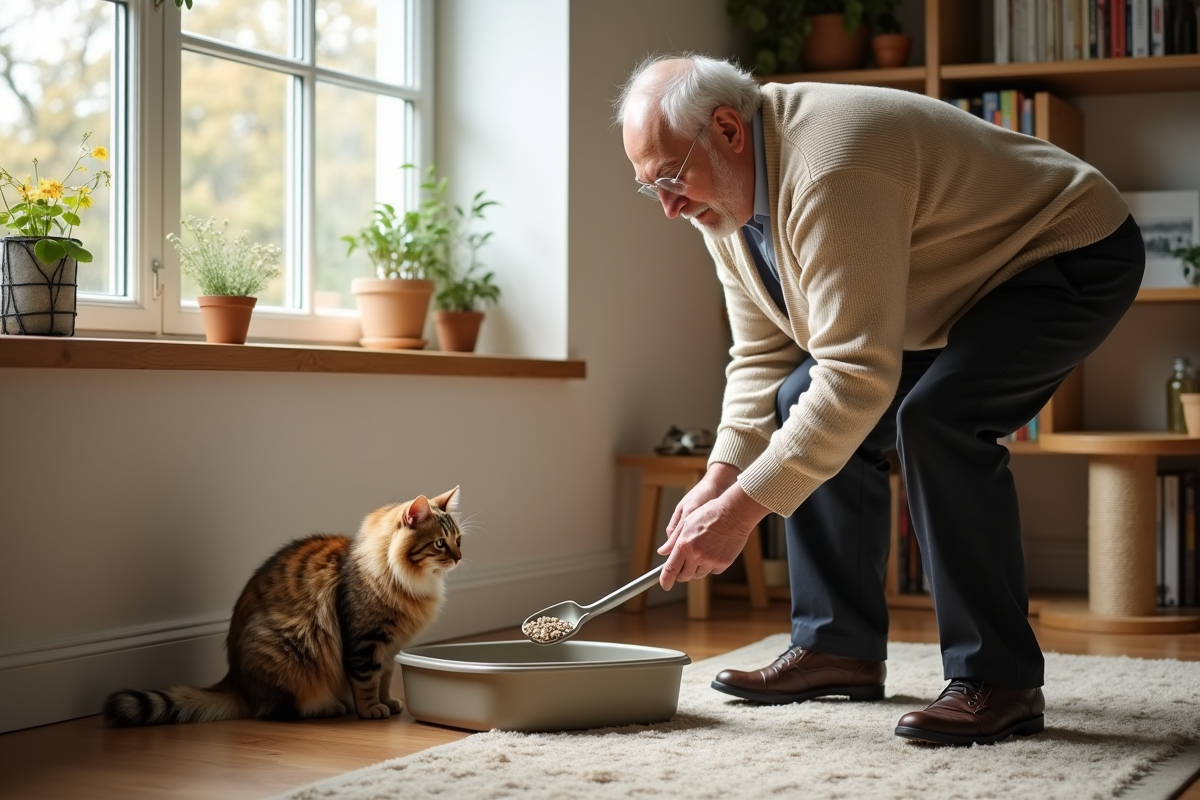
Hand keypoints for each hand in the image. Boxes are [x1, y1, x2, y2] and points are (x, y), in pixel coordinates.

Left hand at [657, 475, 769, 590]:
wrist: (734, 513)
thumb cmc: (709, 514)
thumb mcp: (687, 523)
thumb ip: (673, 540)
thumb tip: (662, 552)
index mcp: (684, 545)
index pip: (671, 569)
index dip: (665, 580)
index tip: (665, 585)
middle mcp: (696, 555)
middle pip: (684, 576)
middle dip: (682, 573)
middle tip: (684, 564)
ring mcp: (711, 561)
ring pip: (698, 574)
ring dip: (696, 568)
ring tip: (702, 551)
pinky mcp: (723, 563)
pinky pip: (713, 571)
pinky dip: (711, 565)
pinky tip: (714, 550)